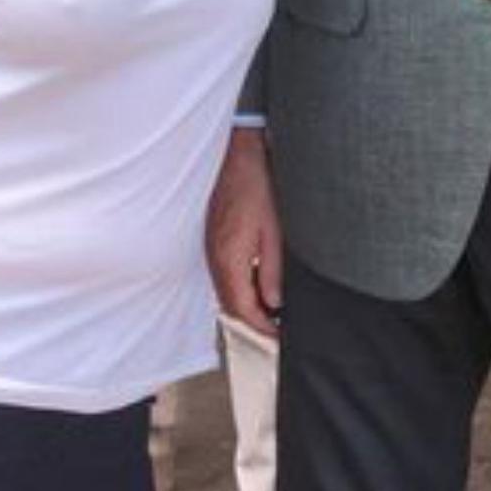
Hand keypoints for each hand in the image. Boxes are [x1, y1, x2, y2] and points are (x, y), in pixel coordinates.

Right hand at [207, 128, 283, 336]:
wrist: (237, 156)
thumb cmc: (256, 186)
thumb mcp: (274, 231)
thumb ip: (272, 271)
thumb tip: (274, 302)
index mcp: (230, 259)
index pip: (242, 309)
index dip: (262, 327)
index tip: (279, 335)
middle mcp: (215, 258)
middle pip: (231, 306)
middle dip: (254, 321)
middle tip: (277, 326)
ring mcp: (210, 249)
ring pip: (225, 292)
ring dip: (246, 304)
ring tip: (271, 307)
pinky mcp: (212, 240)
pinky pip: (223, 274)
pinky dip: (239, 286)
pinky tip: (256, 280)